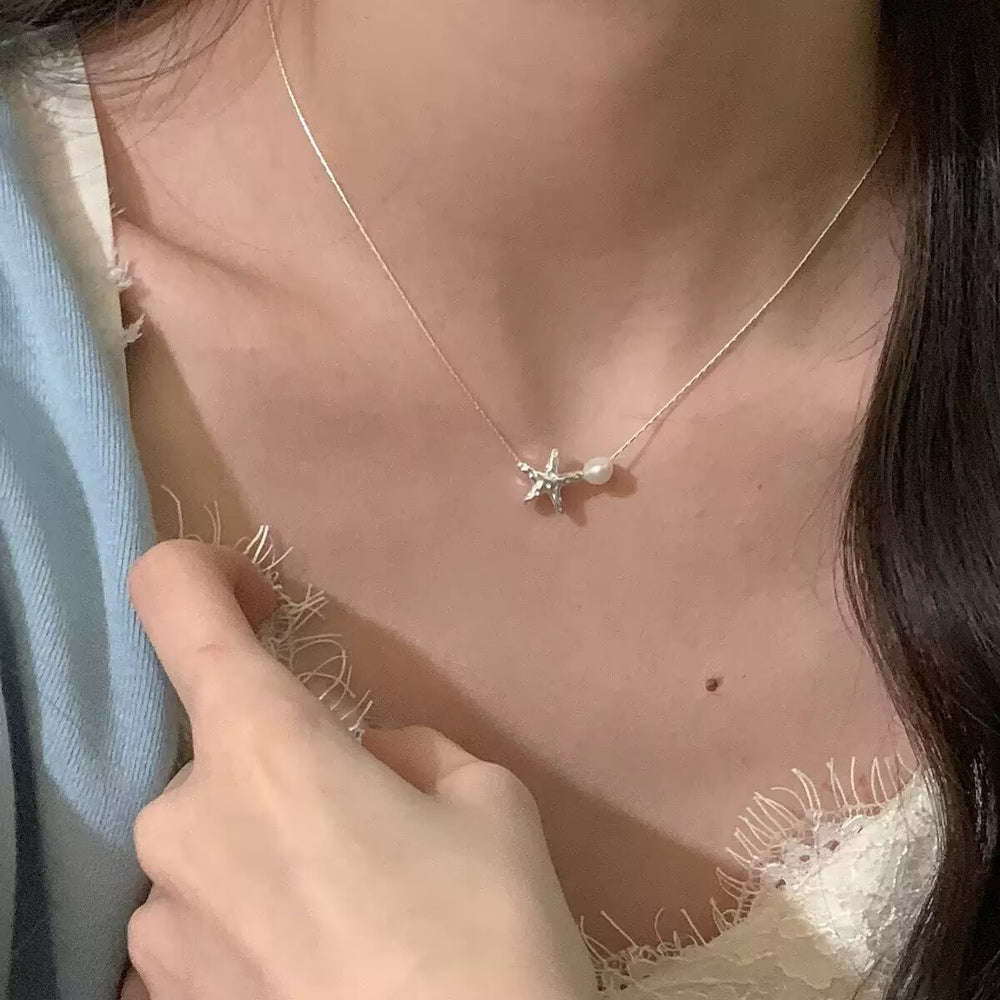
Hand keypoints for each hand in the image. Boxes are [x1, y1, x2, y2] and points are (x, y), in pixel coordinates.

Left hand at [123, 539, 598, 999]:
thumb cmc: (485, 935)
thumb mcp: (486, 802)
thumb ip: (409, 752)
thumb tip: (369, 761)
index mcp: (262, 746)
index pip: (172, 600)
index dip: (203, 575)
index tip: (259, 601)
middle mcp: (182, 820)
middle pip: (218, 744)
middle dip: (285, 764)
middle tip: (369, 828)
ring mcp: (157, 921)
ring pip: (209, 836)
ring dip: (265, 845)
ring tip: (351, 912)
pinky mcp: (157, 998)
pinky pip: (198, 916)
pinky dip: (246, 917)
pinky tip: (315, 965)